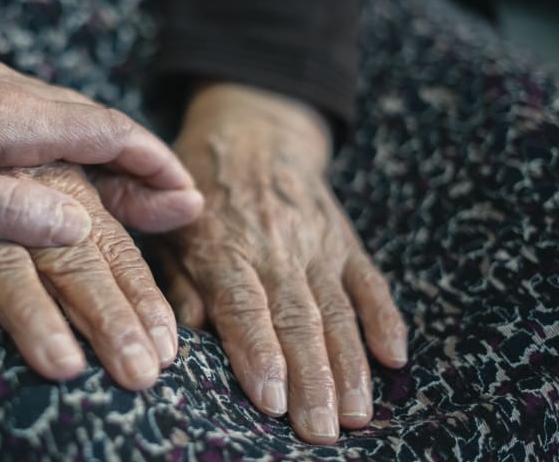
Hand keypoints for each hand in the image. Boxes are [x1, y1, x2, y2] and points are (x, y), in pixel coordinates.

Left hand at [0, 51, 199, 244]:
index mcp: (6, 114)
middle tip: (173, 202)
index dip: (152, 163)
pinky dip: (68, 142)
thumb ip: (7, 210)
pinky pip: (36, 114)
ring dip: (105, 151)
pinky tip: (65, 167)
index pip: (104, 132)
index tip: (187, 193)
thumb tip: (80, 219)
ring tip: (131, 192)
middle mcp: (5, 87)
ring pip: (66, 114)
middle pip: (95, 119)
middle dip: (140, 160)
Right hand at [0, 162, 184, 389]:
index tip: (169, 343)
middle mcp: (16, 192)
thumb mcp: (55, 168)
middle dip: (107, 314)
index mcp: (58, 177)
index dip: (142, 291)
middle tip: (138, 373)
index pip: (112, 239)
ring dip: (32, 316)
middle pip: (70, 257)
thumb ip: (115, 190)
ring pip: (2, 265)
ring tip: (62, 368)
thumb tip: (193, 203)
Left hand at [156, 83, 407, 443]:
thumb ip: (176, 277)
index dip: (258, 351)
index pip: (244, 305)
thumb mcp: (168, 226)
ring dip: (350, 365)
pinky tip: (395, 356)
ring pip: (338, 310)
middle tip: (319, 430)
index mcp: (224, 247)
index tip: (270, 398)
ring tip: (357, 414)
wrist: (253, 132)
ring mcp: (316, 244)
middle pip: (297, 319)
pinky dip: (385, 318)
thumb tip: (189, 330)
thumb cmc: (199, 193)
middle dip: (311, 378)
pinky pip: (369, 282)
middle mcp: (275, 248)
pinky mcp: (344, 241)